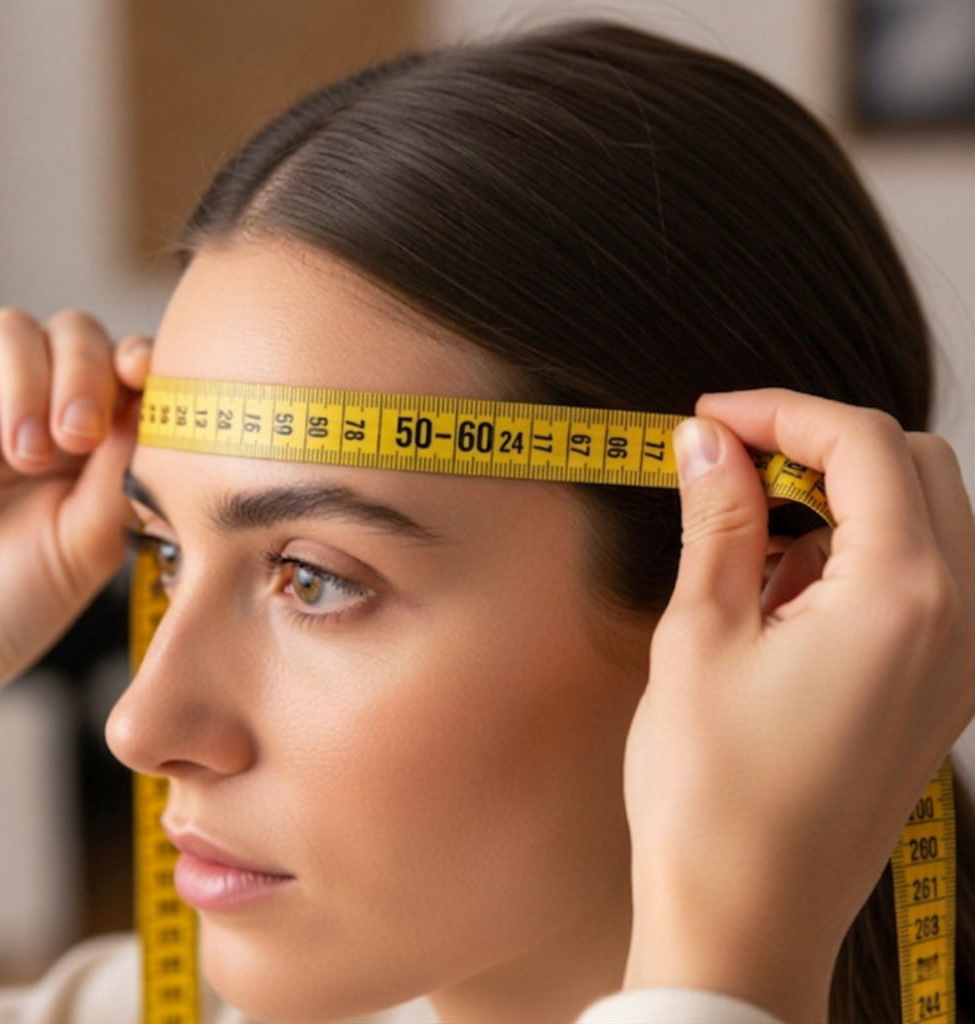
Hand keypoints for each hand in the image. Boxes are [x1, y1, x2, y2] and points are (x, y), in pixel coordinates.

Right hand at [0, 309, 149, 722]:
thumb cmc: (23, 596)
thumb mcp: (89, 541)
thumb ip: (122, 474)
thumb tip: (155, 408)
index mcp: (103, 435)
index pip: (128, 365)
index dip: (139, 357)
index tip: (143, 376)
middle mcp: (49, 409)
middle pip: (74, 330)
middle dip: (83, 371)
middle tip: (79, 435)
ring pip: (12, 331)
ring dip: (28, 384)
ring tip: (27, 457)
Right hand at [622, 389, 974, 1023]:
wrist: (743, 917)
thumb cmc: (713, 794)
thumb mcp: (700, 636)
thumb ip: (719, 521)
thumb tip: (708, 443)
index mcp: (902, 599)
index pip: (864, 445)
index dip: (780, 412)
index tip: (712, 418)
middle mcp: (957, 622)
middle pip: (915, 467)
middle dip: (820, 445)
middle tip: (733, 465)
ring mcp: (957, 661)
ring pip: (927, 519)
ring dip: (842, 500)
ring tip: (752, 544)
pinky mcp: (938, 690)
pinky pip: (923, 580)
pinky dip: (858, 554)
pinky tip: (784, 595)